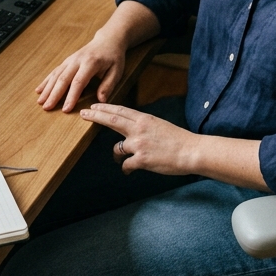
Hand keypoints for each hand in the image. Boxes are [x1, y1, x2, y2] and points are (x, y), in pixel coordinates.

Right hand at [36, 33, 124, 112]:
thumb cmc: (113, 57)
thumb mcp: (116, 71)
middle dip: (54, 94)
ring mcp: (70, 60)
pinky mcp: (66, 61)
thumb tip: (101, 100)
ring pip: (56, 75)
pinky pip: (54, 71)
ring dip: (47, 89)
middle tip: (46, 108)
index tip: (65, 109)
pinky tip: (39, 90)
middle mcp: (77, 60)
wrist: (107, 40)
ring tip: (40, 102)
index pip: (78, 82)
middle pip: (63, 79)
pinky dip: (46, 81)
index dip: (71, 96)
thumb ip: (108, 85)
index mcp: (90, 63)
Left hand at [80, 103, 197, 176]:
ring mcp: (139, 144)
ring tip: (118, 158)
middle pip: (112, 120)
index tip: (93, 105)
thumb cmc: (178, 139)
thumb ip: (144, 126)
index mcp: (144, 119)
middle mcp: (139, 129)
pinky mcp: (142, 159)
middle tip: (84, 113)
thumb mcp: (159, 125)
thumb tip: (131, 129)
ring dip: (116, 154)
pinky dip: (126, 168)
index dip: (105, 108)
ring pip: (117, 148)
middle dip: (96, 116)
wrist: (191, 151)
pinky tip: (129, 170)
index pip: (120, 111)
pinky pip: (126, 165)